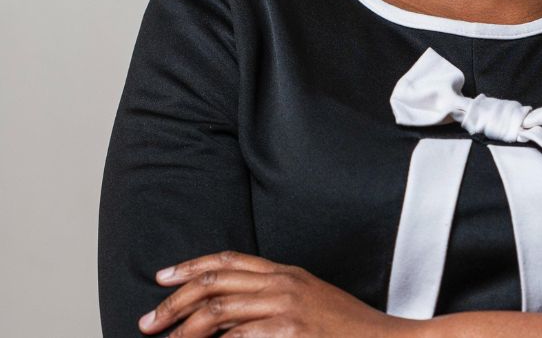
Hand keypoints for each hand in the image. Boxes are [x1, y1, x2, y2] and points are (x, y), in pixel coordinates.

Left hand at [137, 250, 416, 336]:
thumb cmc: (344, 329)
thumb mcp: (308, 300)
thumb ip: (272, 298)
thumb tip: (229, 311)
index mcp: (286, 273)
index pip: (228, 260)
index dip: (191, 266)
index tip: (162, 276)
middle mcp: (282, 284)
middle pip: (216, 282)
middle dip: (175, 300)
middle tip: (148, 321)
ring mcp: (285, 309)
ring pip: (219, 309)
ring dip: (183, 328)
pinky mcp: (289, 333)